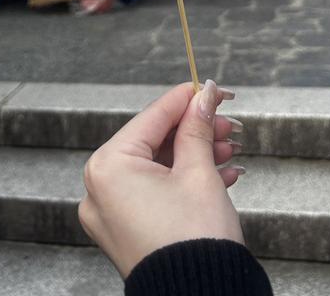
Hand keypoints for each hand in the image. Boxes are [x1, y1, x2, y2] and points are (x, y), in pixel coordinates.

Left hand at [79, 80, 243, 278]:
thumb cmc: (193, 241)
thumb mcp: (199, 172)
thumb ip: (198, 127)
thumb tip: (203, 95)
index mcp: (108, 168)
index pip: (151, 117)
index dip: (185, 99)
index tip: (208, 88)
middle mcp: (100, 189)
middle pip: (154, 142)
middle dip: (195, 132)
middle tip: (226, 122)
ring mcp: (111, 214)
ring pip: (157, 168)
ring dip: (195, 156)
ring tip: (229, 149)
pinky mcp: (127, 231)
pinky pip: (155, 192)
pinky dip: (184, 181)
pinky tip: (220, 173)